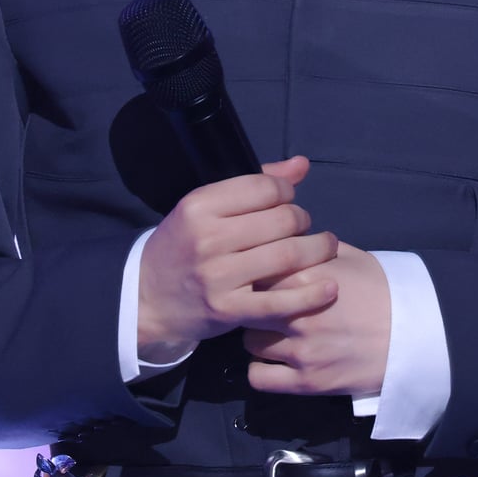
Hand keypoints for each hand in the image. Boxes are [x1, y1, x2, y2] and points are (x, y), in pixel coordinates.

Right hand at [137, 157, 337, 359]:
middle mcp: (208, 238)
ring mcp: (218, 277)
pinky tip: (330, 287)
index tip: (288, 200)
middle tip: (303, 226)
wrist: (147, 297)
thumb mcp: (205, 206)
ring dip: (317, 249)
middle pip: (282, 220)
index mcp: (200, 205)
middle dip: (302, 219)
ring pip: (287, 256)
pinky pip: (281, 303)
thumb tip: (301, 165)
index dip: (286, 191)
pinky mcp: (229, 311)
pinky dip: (312, 295)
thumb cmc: (183, 244)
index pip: (264, 188)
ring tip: (325, 247)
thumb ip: (254, 183)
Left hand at [243, 242, 390, 398]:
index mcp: (304, 277)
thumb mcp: (346, 257)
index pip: (254, 269)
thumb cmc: (380, 288)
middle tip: (261, 304)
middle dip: (251, 302)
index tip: (258, 274)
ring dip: (257, 335)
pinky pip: (258, 378)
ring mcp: (301, 350)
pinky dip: (261, 369)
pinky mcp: (307, 382)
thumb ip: (308, 250)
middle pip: (246, 304)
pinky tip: (273, 360)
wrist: (412, 333)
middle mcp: (296, 313)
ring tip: (272, 332)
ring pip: (248, 341)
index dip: (254, 271)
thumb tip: (280, 241)